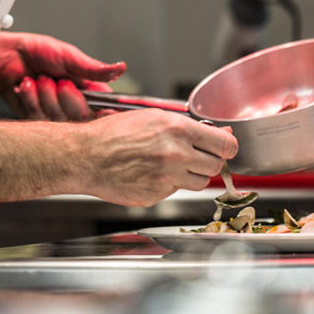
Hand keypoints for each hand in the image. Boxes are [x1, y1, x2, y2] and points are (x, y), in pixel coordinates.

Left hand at [0, 32, 125, 120]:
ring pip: (58, 119)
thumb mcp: (69, 57)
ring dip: (45, 95)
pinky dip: (30, 97)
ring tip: (38, 77)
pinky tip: (24, 85)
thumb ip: (93, 68)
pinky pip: (37, 117)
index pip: (106, 109)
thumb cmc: (38, 52)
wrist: (6, 57)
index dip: (107, 114)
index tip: (106, 111)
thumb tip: (121, 68)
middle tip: (59, 80)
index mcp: (87, 90)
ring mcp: (53, 114)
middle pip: (81, 117)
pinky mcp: (34, 120)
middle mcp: (72, 105)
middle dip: (68, 98)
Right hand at [77, 111, 237, 206]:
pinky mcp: (156, 196)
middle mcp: (175, 154)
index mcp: (177, 130)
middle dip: (208, 161)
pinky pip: (175, 192)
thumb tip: (219, 133)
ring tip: (169, 164)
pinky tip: (150, 174)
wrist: (86, 156)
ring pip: (199, 183)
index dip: (228, 147)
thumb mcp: (152, 117)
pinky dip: (168, 185)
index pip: (224, 145)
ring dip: (191, 175)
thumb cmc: (113, 133)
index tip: (226, 148)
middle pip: (215, 166)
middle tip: (192, 155)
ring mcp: (166, 178)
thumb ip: (188, 127)